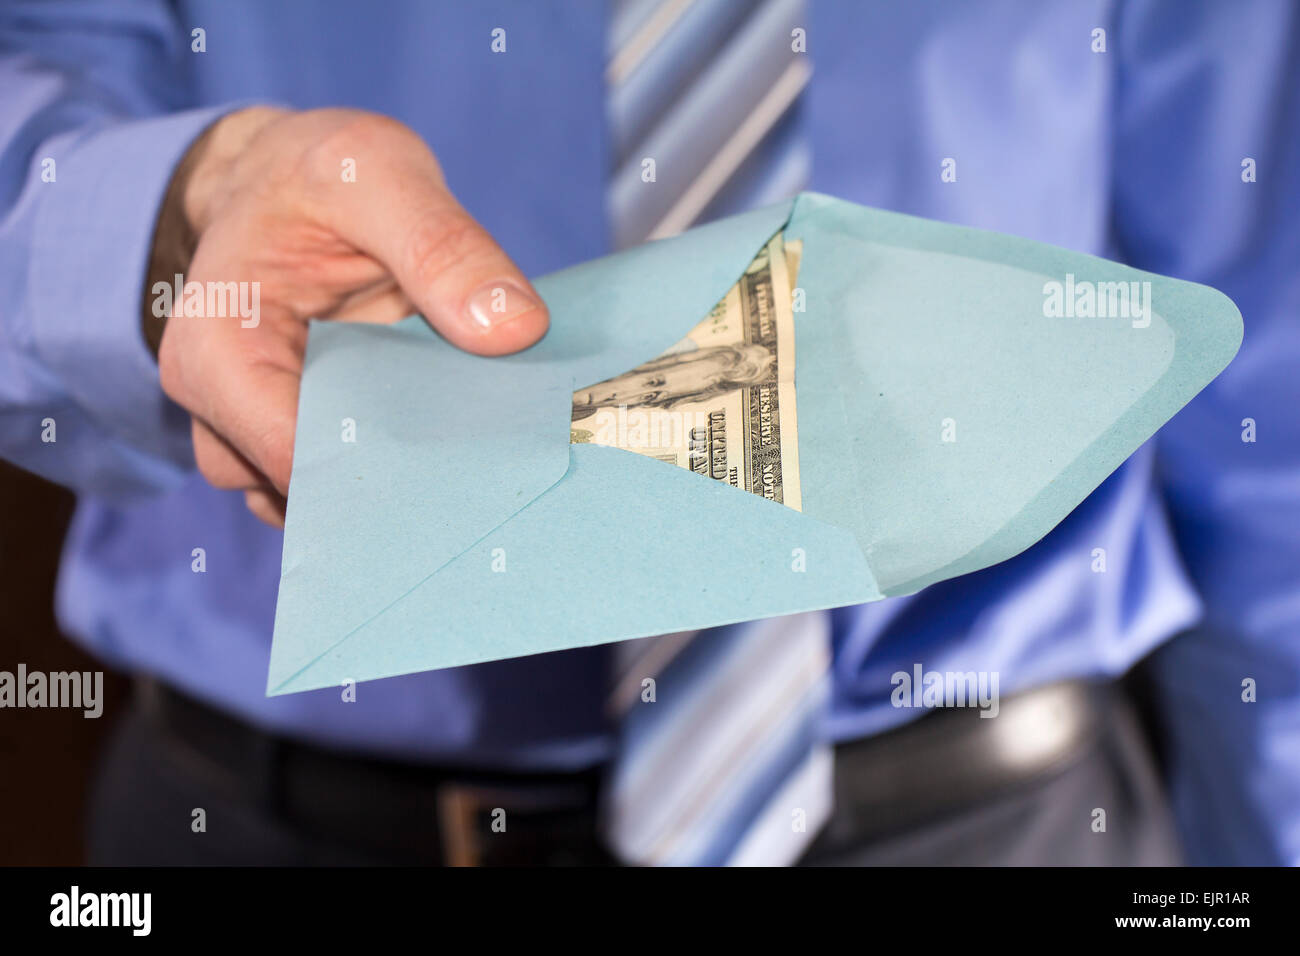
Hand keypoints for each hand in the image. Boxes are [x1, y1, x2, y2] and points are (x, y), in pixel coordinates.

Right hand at [152, 107, 548, 525]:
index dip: (383, 467)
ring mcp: (253, 432)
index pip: (294, 456)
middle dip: (394, 484)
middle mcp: (220, 408)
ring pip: (324, 500)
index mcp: (220, 349)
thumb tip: (514, 328)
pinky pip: (343, 480)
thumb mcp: (378, 172)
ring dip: (397, 479)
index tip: (469, 454)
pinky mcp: (297, 435)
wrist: (285, 178)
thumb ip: (442, 245)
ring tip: (468, 440)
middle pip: (308, 491)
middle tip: (485, 457)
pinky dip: (395, 469)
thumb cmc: (315, 170)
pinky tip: (446, 437)